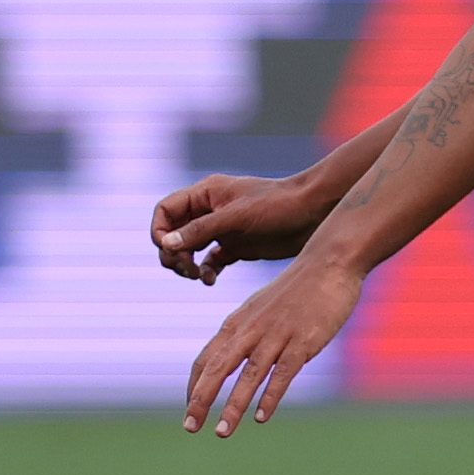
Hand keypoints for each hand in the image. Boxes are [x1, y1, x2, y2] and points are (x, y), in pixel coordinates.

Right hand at [150, 171, 327, 283]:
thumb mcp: (237, 217)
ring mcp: (222, 230)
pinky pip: (209, 262)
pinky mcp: (236, 247)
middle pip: (173, 234)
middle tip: (187, 269)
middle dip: (173, 253)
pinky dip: (205, 272)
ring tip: (198, 276)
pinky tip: (211, 280)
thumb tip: (165, 244)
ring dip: (186, 265)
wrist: (313, 213)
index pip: (165, 211)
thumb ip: (200, 230)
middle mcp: (210, 211)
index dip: (160, 231)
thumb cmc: (277, 205)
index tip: (170, 250)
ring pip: (188, 250)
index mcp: (205, 194)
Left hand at [182, 259, 357, 436]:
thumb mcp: (260, 307)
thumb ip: (244, 331)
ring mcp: (277, 335)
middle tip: (190, 427)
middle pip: (219, 368)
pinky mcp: (303, 341)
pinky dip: (270, 397)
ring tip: (222, 432)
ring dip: (233, 406)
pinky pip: (282, 373)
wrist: (329, 262)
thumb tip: (230, 356)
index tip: (189, 409)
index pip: (206, 359)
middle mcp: (251, 329)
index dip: (195, 386)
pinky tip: (261, 417)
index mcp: (238, 322)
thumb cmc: (296, 288)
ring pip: (249, 375)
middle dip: (201, 399)